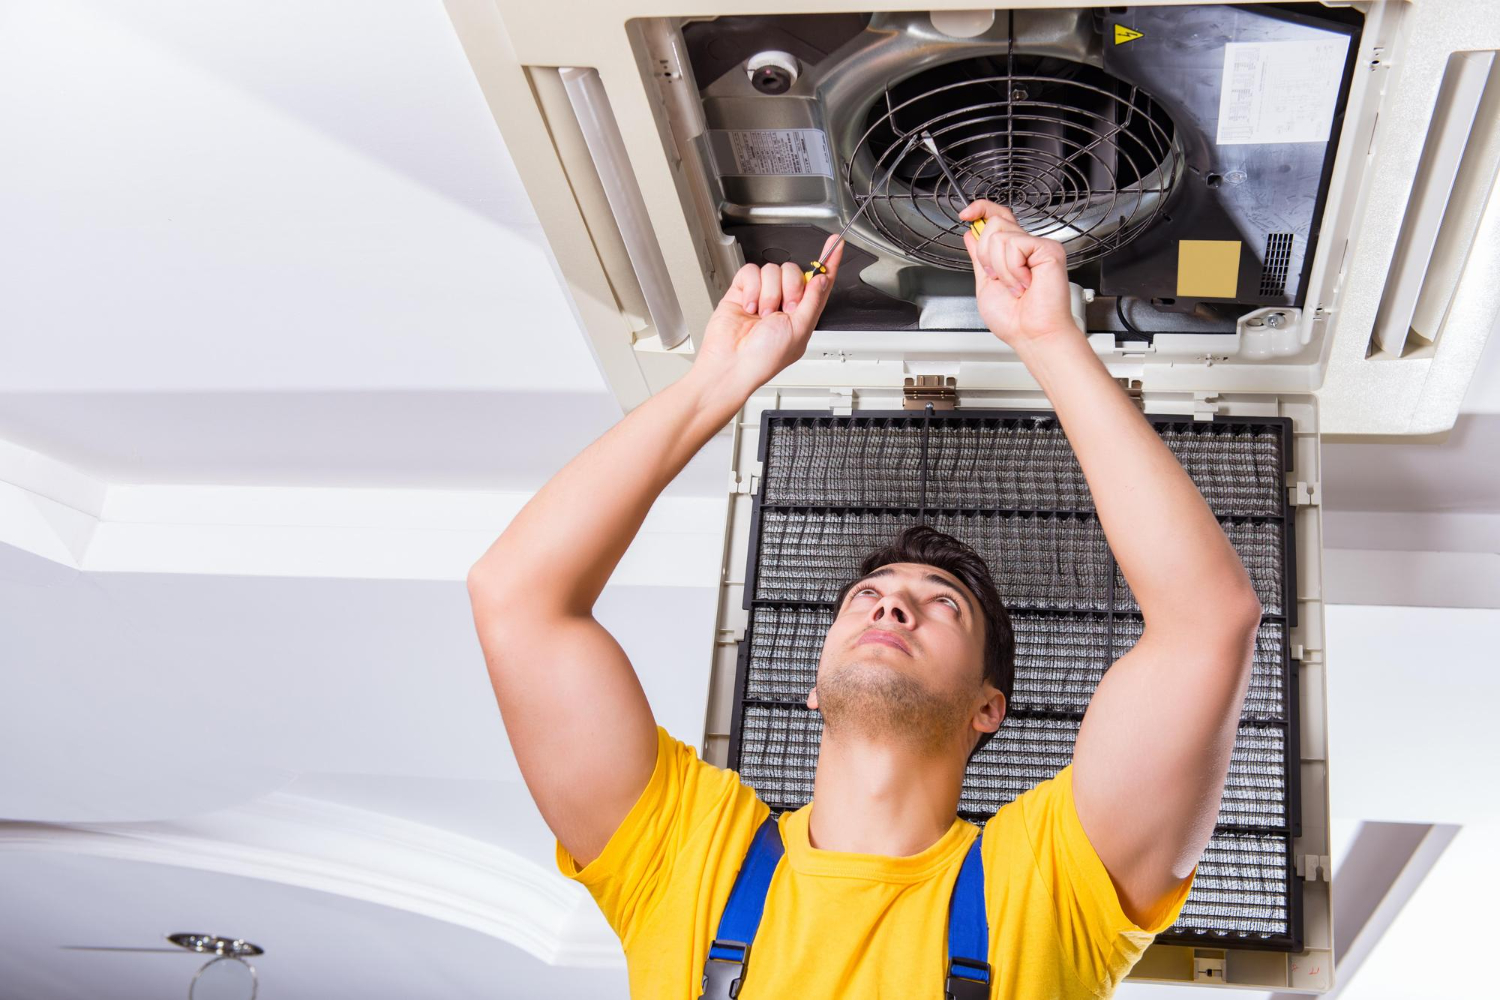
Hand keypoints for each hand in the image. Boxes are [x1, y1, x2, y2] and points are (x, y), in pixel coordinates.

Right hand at [689, 234, 844, 399]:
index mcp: (803, 314)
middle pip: (794, 271)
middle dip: (789, 288)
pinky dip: (751, 289)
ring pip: (772, 270)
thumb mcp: (799, 331)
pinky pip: (751, 271)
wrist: (732, 364)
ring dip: (768, 294)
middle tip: (782, 309)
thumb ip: (813, 301)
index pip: (820, 282)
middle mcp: (784, 303)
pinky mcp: (742, 291)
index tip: (836, 244)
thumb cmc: (764, 359)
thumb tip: (821, 279)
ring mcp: (762, 296)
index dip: (829, 262)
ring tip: (761, 314)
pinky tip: (748, 306)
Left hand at [960, 201, 1082, 350]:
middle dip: (986, 255)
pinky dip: (1013, 270)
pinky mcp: (1048, 249)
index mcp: (1011, 253)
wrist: (1031, 334)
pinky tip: (1025, 283)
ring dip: (1000, 268)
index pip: (997, 217)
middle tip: (998, 278)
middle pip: (994, 223)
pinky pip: (1015, 246)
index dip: (981, 209)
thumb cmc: (1014, 320)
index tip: (966, 214)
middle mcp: (1025, 246)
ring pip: (1000, 235)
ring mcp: (1038, 246)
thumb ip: (978, 257)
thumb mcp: (984, 284)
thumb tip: (971, 235)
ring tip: (1015, 286)